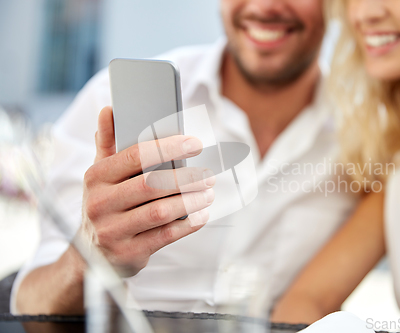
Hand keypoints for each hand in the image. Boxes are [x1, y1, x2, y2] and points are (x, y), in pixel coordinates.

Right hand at [80, 106, 214, 275]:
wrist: (91, 255)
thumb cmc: (106, 205)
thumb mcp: (101, 175)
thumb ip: (107, 143)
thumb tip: (108, 110)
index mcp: (96, 177)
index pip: (135, 156)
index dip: (168, 147)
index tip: (195, 142)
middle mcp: (100, 203)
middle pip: (151, 184)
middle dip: (185, 177)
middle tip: (208, 175)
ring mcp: (113, 230)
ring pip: (160, 211)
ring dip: (191, 200)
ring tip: (208, 193)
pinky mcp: (129, 252)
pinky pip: (165, 235)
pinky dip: (188, 224)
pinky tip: (201, 215)